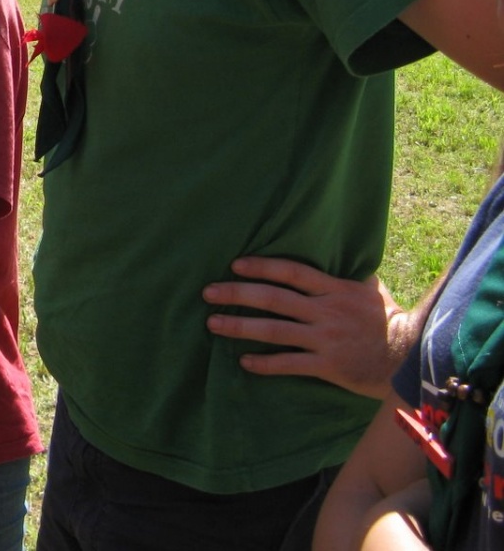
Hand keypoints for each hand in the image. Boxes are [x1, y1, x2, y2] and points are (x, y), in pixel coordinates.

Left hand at [203, 256, 411, 398]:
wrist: (412, 358)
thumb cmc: (389, 320)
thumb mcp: (370, 289)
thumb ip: (346, 275)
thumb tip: (335, 252)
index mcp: (335, 289)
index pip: (291, 272)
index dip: (262, 267)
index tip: (234, 265)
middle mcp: (326, 311)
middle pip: (274, 298)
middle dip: (238, 294)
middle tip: (208, 292)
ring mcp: (325, 339)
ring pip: (275, 330)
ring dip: (241, 327)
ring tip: (212, 324)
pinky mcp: (329, 366)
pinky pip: (290, 364)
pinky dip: (266, 363)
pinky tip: (244, 362)